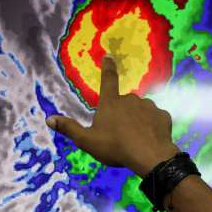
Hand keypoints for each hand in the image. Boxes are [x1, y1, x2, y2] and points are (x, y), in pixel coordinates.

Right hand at [46, 54, 178, 176]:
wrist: (150, 156)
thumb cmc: (116, 147)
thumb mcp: (87, 141)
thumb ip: (69, 129)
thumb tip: (49, 119)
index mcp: (111, 102)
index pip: (108, 79)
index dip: (108, 67)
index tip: (109, 56)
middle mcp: (130, 99)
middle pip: (124, 103)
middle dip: (122, 114)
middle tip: (120, 135)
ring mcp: (149, 106)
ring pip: (141, 110)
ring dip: (137, 120)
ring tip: (135, 139)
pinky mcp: (163, 116)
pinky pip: (155, 119)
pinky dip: (152, 127)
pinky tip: (149, 139)